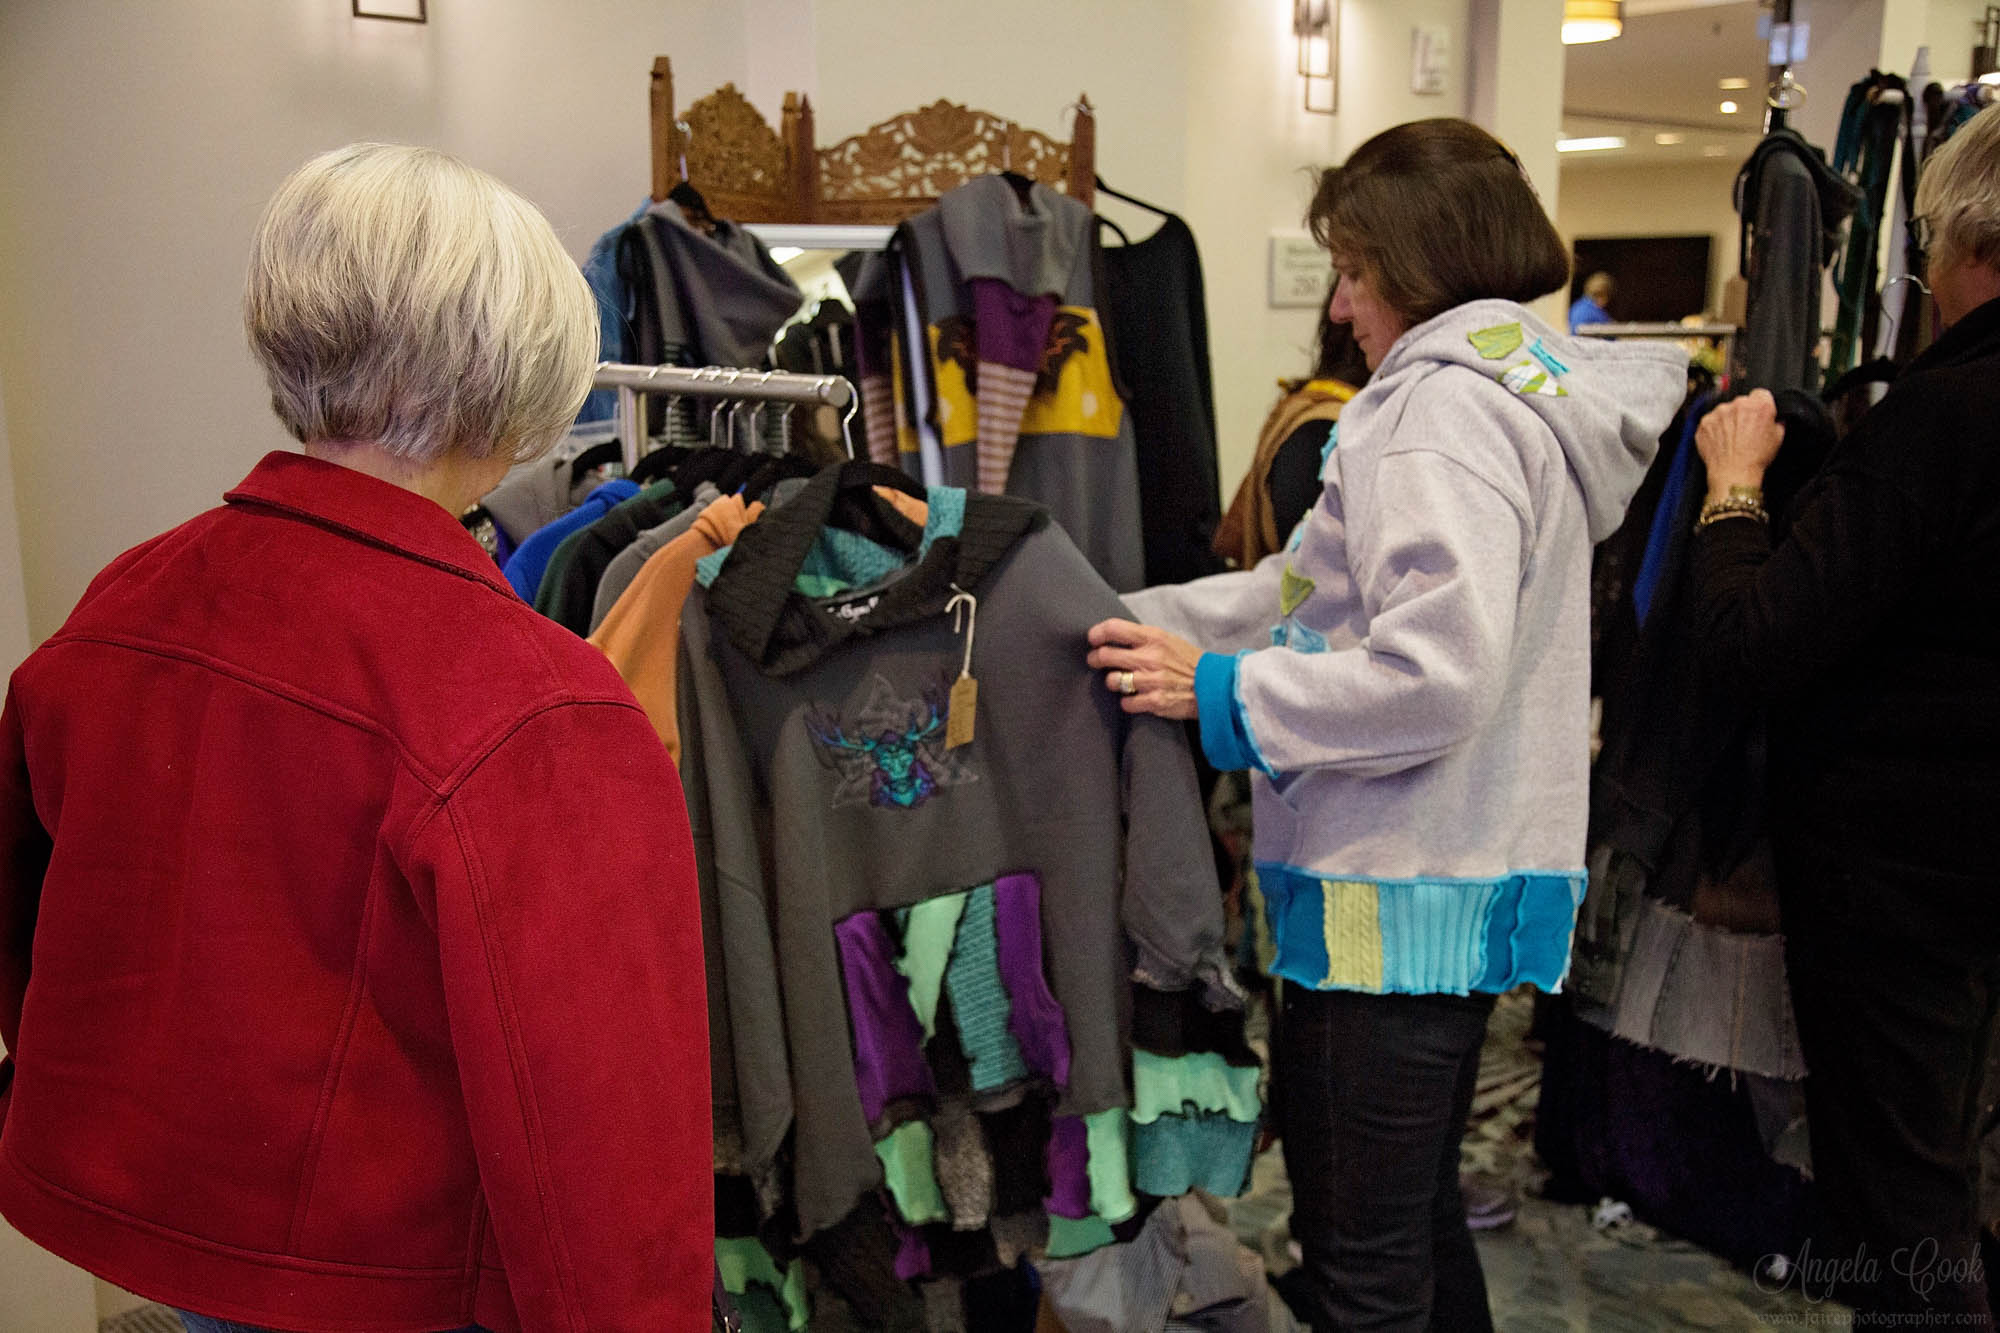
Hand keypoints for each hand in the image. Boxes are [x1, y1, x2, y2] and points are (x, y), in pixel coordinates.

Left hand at [1085, 618, 1201, 720]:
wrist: (1216, 686)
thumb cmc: (1189, 662)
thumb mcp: (1168, 640)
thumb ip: (1143, 638)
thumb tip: (1113, 636)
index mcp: (1154, 637)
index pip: (1114, 628)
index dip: (1097, 633)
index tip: (1093, 639)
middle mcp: (1151, 657)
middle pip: (1105, 655)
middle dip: (1095, 659)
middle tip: (1095, 661)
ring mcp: (1152, 680)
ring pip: (1112, 680)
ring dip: (1112, 681)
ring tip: (1120, 681)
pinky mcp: (1155, 701)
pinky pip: (1126, 703)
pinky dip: (1127, 702)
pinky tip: (1135, 698)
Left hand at [1696, 389, 1785, 498]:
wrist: (1733, 473)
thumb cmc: (1755, 458)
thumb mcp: (1778, 437)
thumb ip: (1777, 421)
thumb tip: (1775, 418)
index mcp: (1759, 405)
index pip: (1760, 394)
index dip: (1760, 405)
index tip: (1757, 414)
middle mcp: (1738, 405)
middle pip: (1741, 402)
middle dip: (1743, 413)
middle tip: (1745, 431)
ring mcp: (1719, 413)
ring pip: (1724, 411)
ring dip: (1727, 420)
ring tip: (1732, 438)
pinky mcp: (1704, 422)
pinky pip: (1711, 421)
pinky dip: (1714, 429)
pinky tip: (1721, 441)